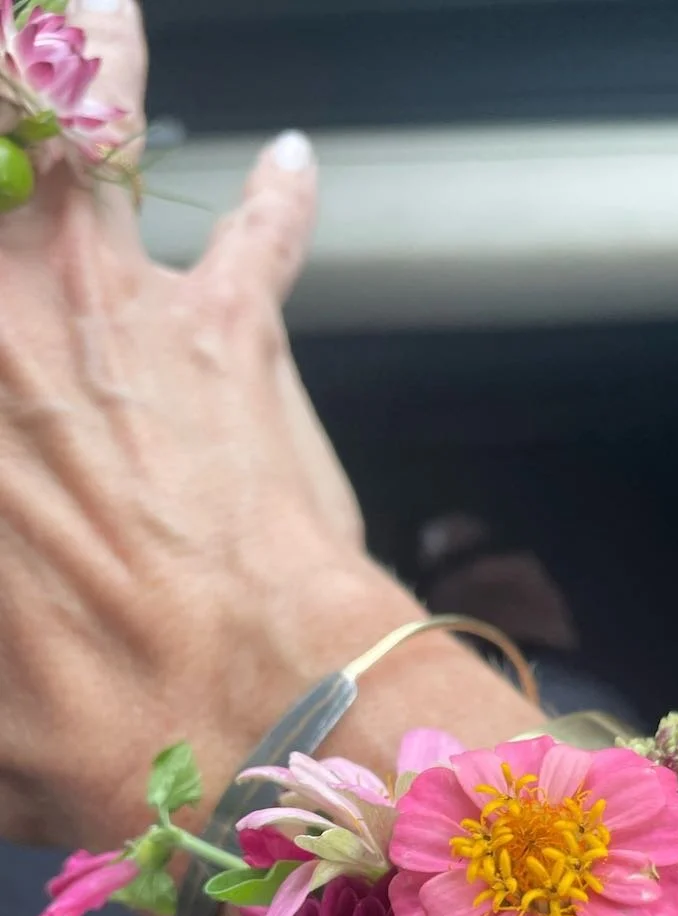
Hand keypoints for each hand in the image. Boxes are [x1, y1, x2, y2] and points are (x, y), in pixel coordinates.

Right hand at [0, 0, 407, 847]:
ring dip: (88, 51)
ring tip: (91, 5)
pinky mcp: (227, 331)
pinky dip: (276, 201)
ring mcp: (107, 307)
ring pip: (84, 120)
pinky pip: (258, 233)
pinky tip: (291, 163)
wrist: (244, 711)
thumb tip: (0, 639)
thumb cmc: (85, 723)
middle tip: (8, 50)